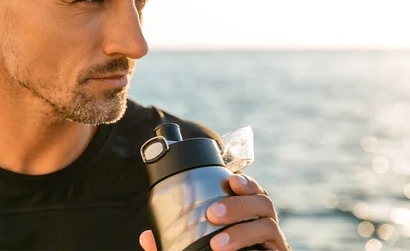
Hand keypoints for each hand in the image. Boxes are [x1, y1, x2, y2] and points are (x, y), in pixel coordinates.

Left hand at [139, 174, 289, 250]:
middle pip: (263, 202)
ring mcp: (273, 242)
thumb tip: (146, 237)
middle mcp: (262, 224)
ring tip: (219, 243)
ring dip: (244, 230)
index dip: (245, 181)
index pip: (250, 190)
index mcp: (245, 214)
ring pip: (269, 225)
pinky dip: (257, 245)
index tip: (231, 180)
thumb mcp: (192, 247)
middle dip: (240, 203)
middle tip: (213, 214)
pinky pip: (277, 248)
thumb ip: (171, 244)